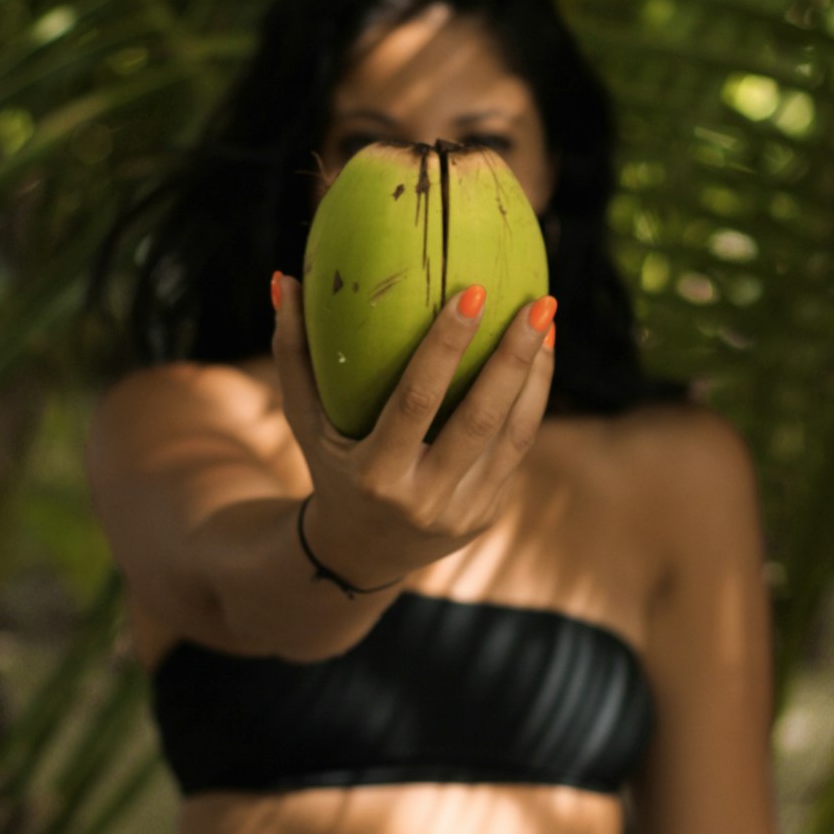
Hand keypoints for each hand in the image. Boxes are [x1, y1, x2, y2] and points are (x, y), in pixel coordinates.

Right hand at [271, 275, 555, 587]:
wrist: (360, 554)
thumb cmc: (329, 467)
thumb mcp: (303, 421)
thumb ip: (292, 353)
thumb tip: (286, 279)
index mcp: (376, 474)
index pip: (417, 401)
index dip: (446, 347)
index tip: (471, 292)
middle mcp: (423, 499)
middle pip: (479, 420)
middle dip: (513, 357)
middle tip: (538, 302)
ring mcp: (462, 511)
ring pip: (515, 436)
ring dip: (537, 375)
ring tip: (547, 320)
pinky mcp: (488, 513)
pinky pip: (518, 449)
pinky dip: (532, 400)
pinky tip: (540, 357)